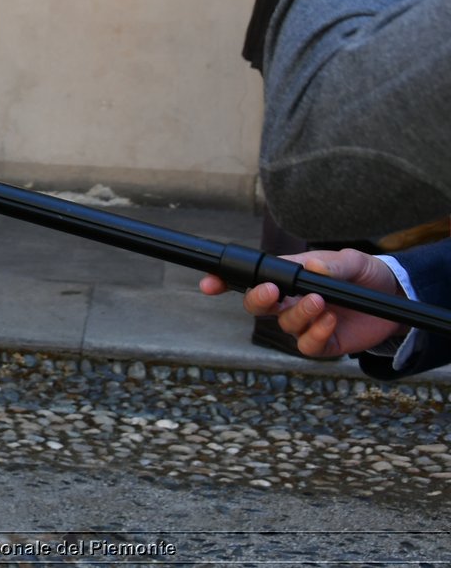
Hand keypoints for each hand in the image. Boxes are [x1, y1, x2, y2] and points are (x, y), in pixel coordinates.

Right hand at [199, 249, 406, 357]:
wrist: (396, 298)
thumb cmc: (364, 275)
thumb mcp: (353, 261)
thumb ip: (333, 263)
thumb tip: (312, 267)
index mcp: (288, 278)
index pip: (250, 280)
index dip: (225, 281)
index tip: (210, 283)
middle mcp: (290, 302)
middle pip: (257, 306)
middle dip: (258, 300)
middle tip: (272, 292)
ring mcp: (304, 324)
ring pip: (284, 324)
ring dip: (299, 314)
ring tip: (321, 302)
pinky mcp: (322, 343)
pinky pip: (307, 344)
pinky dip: (315, 333)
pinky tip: (330, 321)